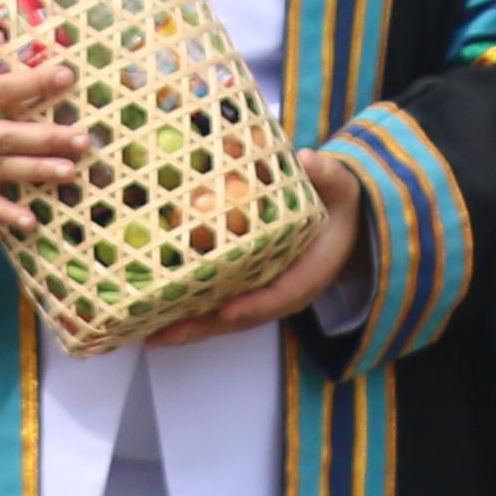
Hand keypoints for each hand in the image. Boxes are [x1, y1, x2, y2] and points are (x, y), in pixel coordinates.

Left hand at [162, 151, 372, 341]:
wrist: (345, 227)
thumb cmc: (338, 205)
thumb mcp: (340, 186)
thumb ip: (327, 174)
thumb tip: (308, 160)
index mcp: (309, 273)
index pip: (279, 295)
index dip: (253, 304)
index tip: (227, 307)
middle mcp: (285, 294)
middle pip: (242, 318)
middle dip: (204, 326)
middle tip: (166, 332)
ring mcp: (266, 297)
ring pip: (225, 320)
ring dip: (189, 329)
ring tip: (151, 335)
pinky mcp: (250, 293)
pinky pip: (219, 309)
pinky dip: (190, 316)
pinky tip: (158, 320)